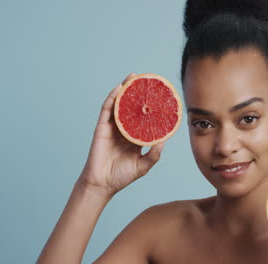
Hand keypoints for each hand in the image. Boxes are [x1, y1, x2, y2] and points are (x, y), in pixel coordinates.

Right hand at [78, 73, 163, 196]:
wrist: (102, 184)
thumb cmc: (122, 176)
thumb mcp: (144, 165)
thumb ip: (154, 154)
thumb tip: (164, 140)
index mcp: (135, 137)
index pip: (145, 117)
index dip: (151, 106)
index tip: (161, 96)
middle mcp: (124, 129)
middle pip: (132, 107)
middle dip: (138, 93)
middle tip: (147, 79)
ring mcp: (113, 127)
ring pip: (119, 104)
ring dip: (125, 90)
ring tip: (133, 77)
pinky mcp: (102, 128)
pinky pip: (107, 110)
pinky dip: (112, 98)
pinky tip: (119, 88)